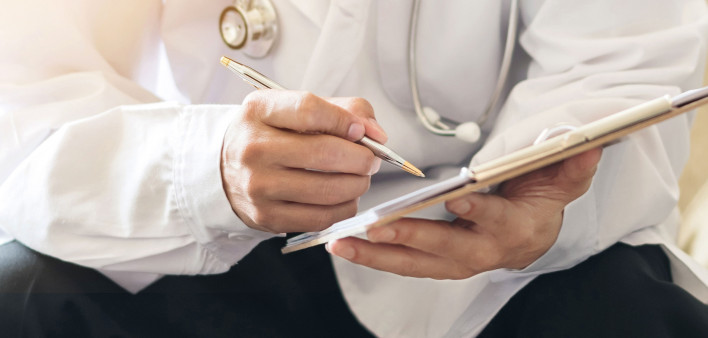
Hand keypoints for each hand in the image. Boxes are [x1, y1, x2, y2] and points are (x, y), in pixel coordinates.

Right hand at [221, 90, 386, 233]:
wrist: (226, 169)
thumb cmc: (272, 134)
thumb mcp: (295, 108)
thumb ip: (342, 110)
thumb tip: (376, 134)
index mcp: (259, 111)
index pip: (309, 110)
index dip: (345, 121)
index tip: (362, 131)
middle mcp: (253, 148)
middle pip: (324, 153)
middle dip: (362, 158)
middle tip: (371, 160)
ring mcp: (258, 186)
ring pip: (328, 190)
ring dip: (358, 185)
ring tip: (360, 177)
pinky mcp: (267, 217)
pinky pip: (322, 217)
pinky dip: (344, 207)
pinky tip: (344, 197)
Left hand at [326, 148, 601, 278]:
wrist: (530, 234)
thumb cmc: (538, 202)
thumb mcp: (562, 180)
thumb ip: (572, 163)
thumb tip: (589, 144)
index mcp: (513, 227)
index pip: (495, 219)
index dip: (478, 211)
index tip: (457, 199)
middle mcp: (482, 250)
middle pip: (444, 247)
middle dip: (411, 237)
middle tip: (377, 226)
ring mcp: (455, 261)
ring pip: (415, 262)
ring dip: (379, 255)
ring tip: (343, 243)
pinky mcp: (434, 264)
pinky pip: (403, 264)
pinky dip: (375, 257)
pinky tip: (347, 246)